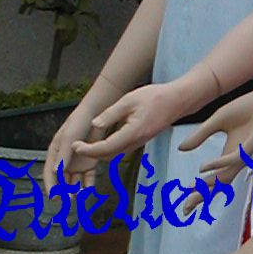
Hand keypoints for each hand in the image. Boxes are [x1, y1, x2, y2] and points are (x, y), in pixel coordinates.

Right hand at [43, 100, 104, 190]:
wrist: (98, 114)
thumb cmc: (79, 122)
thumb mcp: (68, 139)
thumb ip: (63, 155)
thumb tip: (55, 171)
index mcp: (55, 153)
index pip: (49, 173)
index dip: (50, 186)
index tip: (53, 197)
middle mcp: (65, 160)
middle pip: (61, 180)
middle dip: (63, 191)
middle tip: (66, 200)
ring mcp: (77, 162)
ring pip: (74, 181)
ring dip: (75, 190)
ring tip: (77, 197)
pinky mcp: (90, 163)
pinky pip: (88, 178)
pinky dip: (88, 185)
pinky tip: (88, 190)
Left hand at [72, 80, 195, 165]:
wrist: (178, 101)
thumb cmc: (156, 97)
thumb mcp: (129, 100)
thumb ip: (111, 114)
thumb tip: (94, 124)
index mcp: (133, 133)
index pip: (106, 148)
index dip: (88, 150)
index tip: (75, 146)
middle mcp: (136, 142)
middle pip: (108, 155)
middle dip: (90, 154)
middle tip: (75, 147)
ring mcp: (139, 143)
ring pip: (115, 154)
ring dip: (98, 154)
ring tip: (82, 147)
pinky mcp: (140, 140)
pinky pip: (121, 150)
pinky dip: (107, 150)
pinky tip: (98, 144)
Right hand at [176, 89, 252, 215]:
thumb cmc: (245, 108)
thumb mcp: (216, 121)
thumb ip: (200, 136)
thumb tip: (181, 149)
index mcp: (230, 156)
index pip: (213, 180)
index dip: (199, 192)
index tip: (185, 202)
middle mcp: (237, 160)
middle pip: (217, 185)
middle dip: (201, 197)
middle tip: (185, 208)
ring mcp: (244, 156)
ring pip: (224, 176)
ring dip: (207, 184)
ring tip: (191, 191)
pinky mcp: (250, 147)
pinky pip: (230, 159)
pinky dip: (216, 164)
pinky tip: (201, 168)